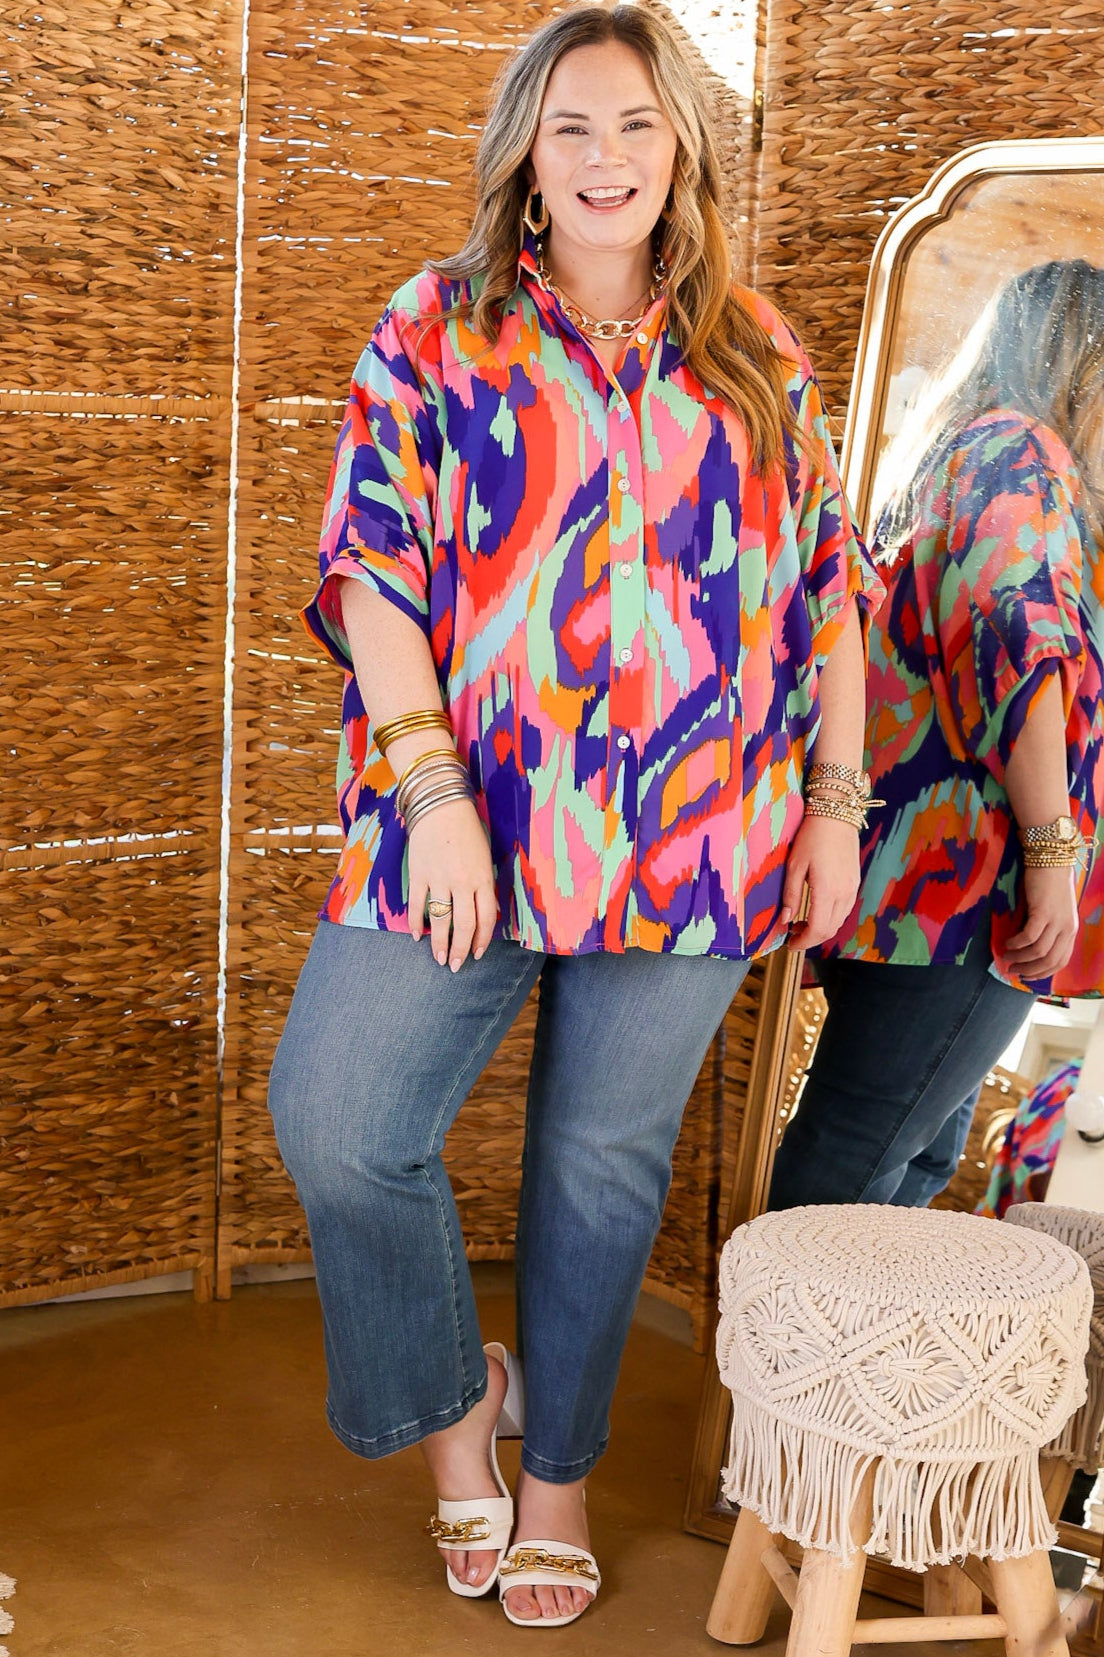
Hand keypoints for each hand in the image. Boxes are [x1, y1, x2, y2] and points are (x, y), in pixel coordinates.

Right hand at [407, 798, 498, 970]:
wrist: (440, 806)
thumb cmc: (467, 830)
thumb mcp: (484, 858)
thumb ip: (484, 886)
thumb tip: (486, 913)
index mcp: (482, 878)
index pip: (486, 919)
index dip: (482, 940)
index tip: (477, 954)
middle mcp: (462, 882)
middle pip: (463, 925)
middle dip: (461, 950)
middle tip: (457, 966)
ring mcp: (439, 879)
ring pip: (440, 920)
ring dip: (439, 944)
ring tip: (440, 959)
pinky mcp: (418, 874)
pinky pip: (417, 905)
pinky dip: (416, 923)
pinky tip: (417, 936)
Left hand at [781, 815, 860, 950]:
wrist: (836, 816)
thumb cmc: (811, 837)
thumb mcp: (794, 865)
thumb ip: (790, 895)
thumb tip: (784, 921)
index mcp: (827, 891)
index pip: (818, 930)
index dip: (804, 942)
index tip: (790, 944)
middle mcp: (844, 893)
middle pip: (830, 930)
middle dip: (811, 938)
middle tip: (792, 935)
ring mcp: (852, 889)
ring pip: (838, 921)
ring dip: (821, 929)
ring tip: (801, 923)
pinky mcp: (854, 883)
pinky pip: (844, 909)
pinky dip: (830, 917)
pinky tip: (816, 910)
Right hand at [1003, 864, 1078, 981]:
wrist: (1050, 858)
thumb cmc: (1047, 883)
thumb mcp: (1050, 910)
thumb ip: (1045, 928)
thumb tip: (1025, 947)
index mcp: (1070, 930)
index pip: (1060, 962)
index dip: (1042, 973)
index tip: (1026, 976)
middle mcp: (1067, 928)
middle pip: (1049, 961)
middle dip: (1029, 970)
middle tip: (1012, 970)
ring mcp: (1056, 921)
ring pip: (1038, 951)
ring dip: (1019, 958)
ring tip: (1005, 957)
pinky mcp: (1043, 912)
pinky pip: (1029, 936)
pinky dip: (1016, 944)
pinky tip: (1007, 942)